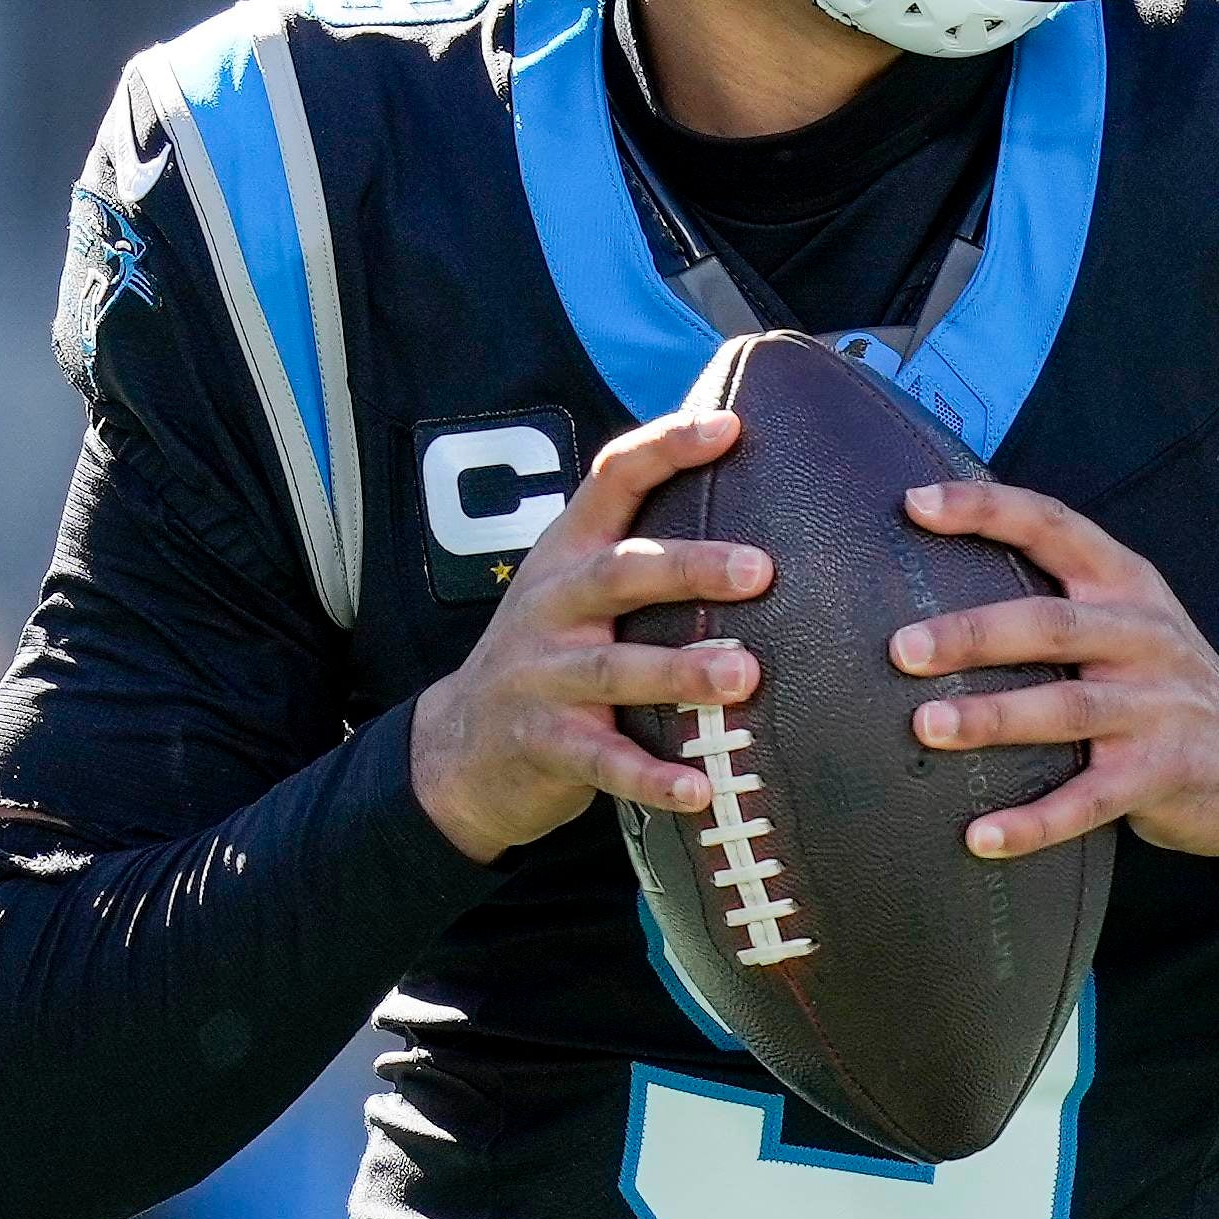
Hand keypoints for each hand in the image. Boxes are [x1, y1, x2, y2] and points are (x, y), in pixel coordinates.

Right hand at [406, 404, 762, 860]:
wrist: (458, 747)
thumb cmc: (550, 656)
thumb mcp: (574, 590)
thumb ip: (639, 553)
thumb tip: (754, 514)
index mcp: (568, 554)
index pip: (612, 479)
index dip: (666, 448)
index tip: (730, 428)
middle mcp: (553, 605)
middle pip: (619, 573)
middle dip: (689, 568)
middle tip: (760, 570)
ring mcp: (542, 676)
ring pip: (615, 669)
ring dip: (681, 672)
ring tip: (744, 676)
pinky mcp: (543, 744)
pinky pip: (603, 762)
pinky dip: (650, 778)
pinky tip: (699, 790)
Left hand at [890, 478, 1218, 879]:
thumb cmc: (1160, 681)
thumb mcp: (1130, 618)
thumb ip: (1059, 594)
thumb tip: (933, 581)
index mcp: (1126, 584)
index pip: (1053, 526)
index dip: (985, 510)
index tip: (914, 504)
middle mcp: (1143, 637)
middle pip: (1051, 626)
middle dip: (973, 634)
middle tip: (902, 648)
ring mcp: (1155, 707)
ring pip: (1067, 709)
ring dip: (992, 717)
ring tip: (926, 727)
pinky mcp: (1160, 776)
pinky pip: (1087, 801)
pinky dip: (1032, 823)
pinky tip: (979, 838)